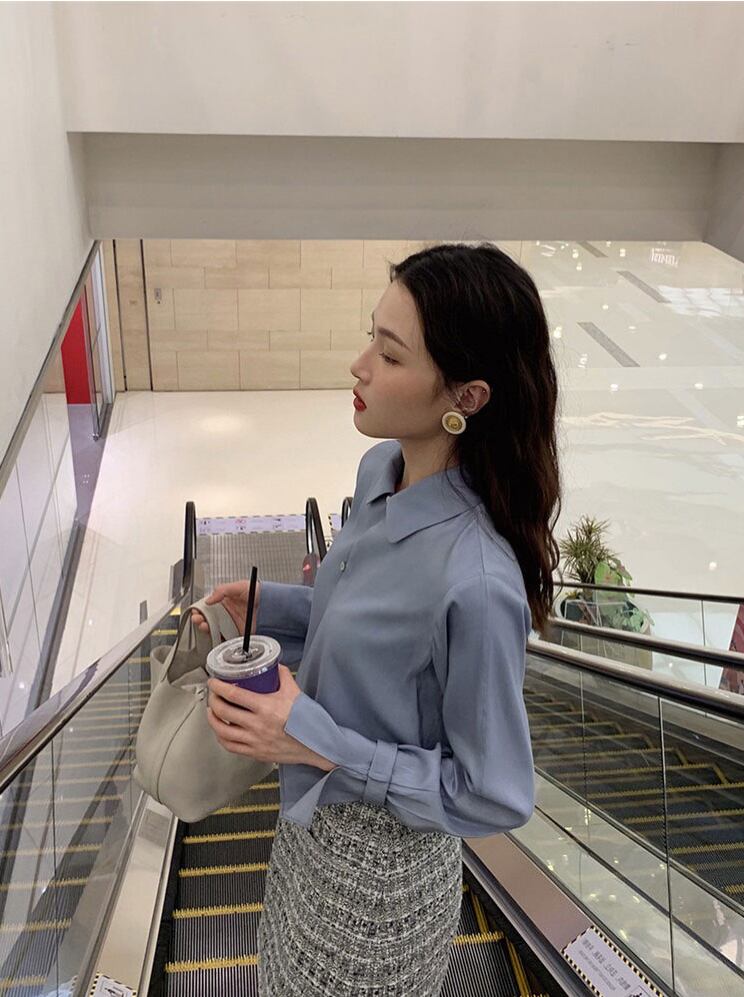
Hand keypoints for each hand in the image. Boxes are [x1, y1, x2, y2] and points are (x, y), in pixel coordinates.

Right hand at [191, 579, 260, 637]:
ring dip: (206, 627)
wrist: (273, 605)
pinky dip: (217, 638)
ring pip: (214, 628)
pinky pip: (224, 637)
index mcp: (226, 600)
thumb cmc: (260, 592)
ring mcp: (232, 623)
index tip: (196, 610)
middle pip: (209, 617)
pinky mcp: (237, 633)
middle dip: (200, 618)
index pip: (209, 605)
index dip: (201, 608)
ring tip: (203, 625)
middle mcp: (227, 612)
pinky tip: (212, 635)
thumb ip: (223, 590)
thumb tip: (209, 599)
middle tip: (197, 619)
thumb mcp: (240, 586)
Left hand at [206, 665, 337, 771]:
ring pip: (223, 731)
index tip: (213, 682)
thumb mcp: (296, 693)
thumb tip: (275, 666)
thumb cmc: (306, 721)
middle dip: (213, 700)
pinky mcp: (255, 752)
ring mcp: (255, 741)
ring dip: (213, 719)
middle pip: (224, 712)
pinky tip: (221, 731)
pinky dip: (221, 737)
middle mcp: (257, 725)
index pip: (234, 695)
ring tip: (212, 711)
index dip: (219, 687)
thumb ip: (284, 676)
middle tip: (212, 694)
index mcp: (266, 708)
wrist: (314, 745)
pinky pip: (231, 746)